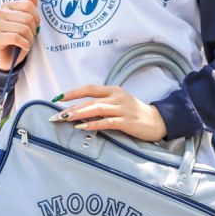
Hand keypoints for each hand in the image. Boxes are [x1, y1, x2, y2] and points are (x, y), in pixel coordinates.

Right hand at [0, 0, 40, 69]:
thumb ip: (29, 5)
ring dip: (29, 39)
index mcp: (8, 5)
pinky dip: (24, 44)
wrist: (6, 58)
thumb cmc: (18, 38)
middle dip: (33, 30)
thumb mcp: (26, 21)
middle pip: (27, 18)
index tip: (35, 26)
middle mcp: (0, 12)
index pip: (29, 5)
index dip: (37, 18)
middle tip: (30, 37)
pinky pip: (16, 37)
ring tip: (26, 43)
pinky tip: (23, 47)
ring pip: (23, 28)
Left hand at [49, 84, 167, 141]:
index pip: (89, 88)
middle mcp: (117, 97)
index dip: (73, 92)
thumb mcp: (119, 102)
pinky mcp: (127, 122)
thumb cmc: (135, 112)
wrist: (157, 121)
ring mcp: (123, 109)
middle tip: (56, 115)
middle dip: (71, 107)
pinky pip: (108, 122)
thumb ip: (102, 103)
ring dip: (80, 114)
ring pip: (97, 109)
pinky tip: (83, 127)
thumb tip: (80, 110)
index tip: (58, 97)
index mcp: (113, 90)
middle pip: (90, 100)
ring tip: (66, 118)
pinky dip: (94, 124)